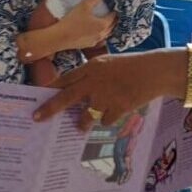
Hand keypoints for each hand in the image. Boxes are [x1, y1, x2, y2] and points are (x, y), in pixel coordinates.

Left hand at [33, 50, 180, 129]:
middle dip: (49, 109)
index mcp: (91, 68)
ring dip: (81, 123)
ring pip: (84, 117)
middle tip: (37, 118)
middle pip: (65, 97)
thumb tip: (77, 92)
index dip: (51, 88)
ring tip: (80, 127)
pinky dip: (107, 119)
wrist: (155, 71)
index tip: (38, 96)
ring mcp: (104, 96)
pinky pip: (104, 121)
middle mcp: (94, 82)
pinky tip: (115, 112)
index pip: (65, 79)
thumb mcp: (108, 64)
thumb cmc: (133, 66)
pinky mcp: (116, 109)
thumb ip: (92, 76)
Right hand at [59, 0, 116, 49]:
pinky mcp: (88, 45)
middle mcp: (101, 34)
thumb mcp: (83, 6)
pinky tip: (95, 30)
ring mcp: (95, 41)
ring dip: (108, 28)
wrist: (60, 37)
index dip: (115, 11)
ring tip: (106, 22)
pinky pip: (98, 38)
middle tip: (113, 14)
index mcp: (103, 25)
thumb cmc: (72, 21)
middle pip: (112, 26)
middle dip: (114, 20)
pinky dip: (100, 33)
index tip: (115, 7)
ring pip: (106, 34)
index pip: (113, 17)